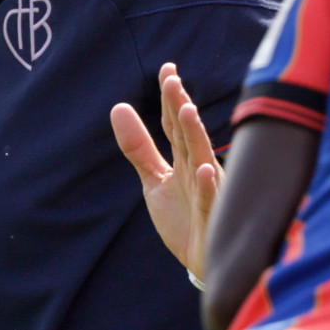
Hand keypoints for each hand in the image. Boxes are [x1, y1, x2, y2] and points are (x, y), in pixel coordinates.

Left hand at [111, 63, 219, 279]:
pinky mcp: (211, 218)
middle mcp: (198, 169)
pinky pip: (211, 200)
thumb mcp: (154, 180)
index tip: (167, 69)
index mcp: (185, 159)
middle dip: (180, 108)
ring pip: (201, 160)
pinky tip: (207, 170)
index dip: (170, 98)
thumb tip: (118, 107)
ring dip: (196, 136)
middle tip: (172, 80)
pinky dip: (211, 186)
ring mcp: (207, 192)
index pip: (175, 124)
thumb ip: (138, 147)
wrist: (203, 260)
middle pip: (187, 134)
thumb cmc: (184, 217)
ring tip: (187, 111)